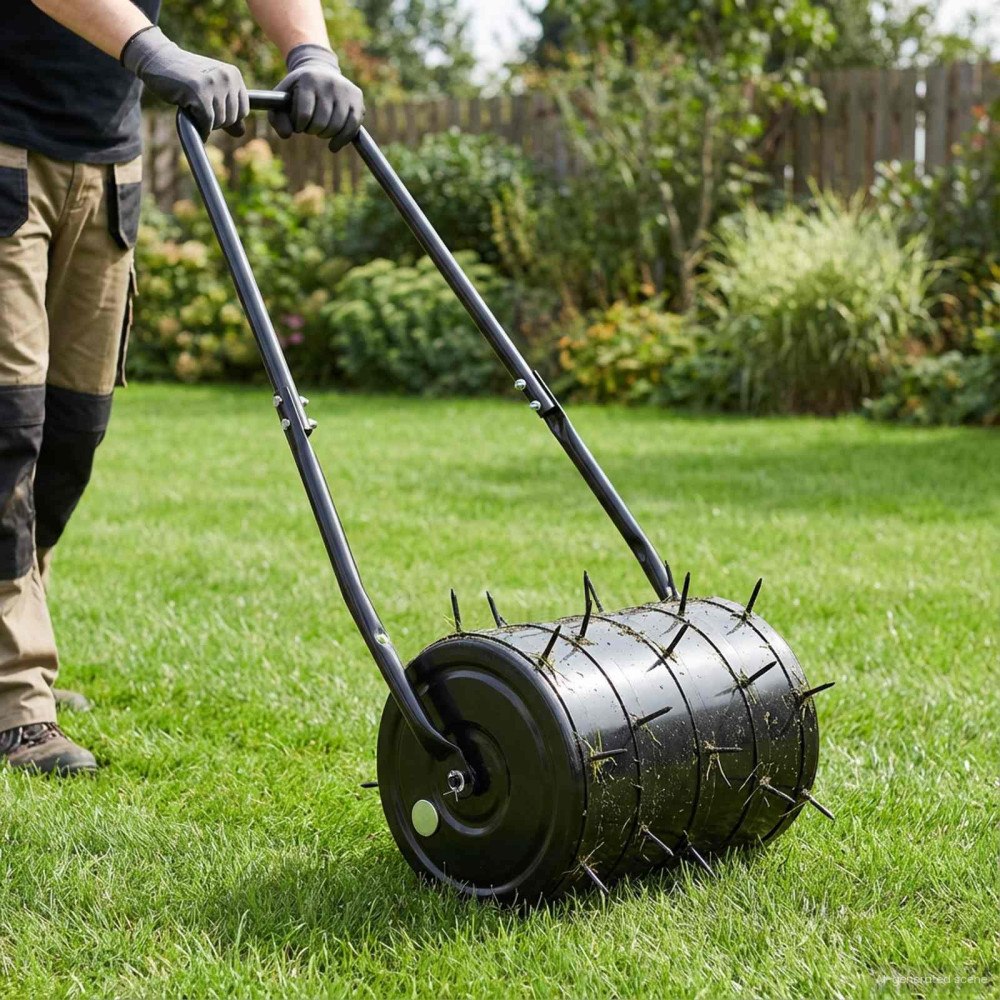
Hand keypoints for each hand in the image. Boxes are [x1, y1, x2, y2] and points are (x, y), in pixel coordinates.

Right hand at [121, 27, 248, 138]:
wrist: (157, 59)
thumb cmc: (185, 77)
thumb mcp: (211, 89)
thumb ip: (227, 109)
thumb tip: (241, 133)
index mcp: (233, 74)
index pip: (243, 111)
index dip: (228, 117)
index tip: (212, 109)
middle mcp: (226, 77)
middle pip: (232, 119)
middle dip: (216, 121)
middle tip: (199, 107)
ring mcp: (213, 83)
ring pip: (220, 122)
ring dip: (205, 122)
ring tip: (192, 105)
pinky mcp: (199, 92)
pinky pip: (207, 123)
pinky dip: (199, 127)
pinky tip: (189, 116)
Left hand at [269, 45, 363, 151]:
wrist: (320, 70)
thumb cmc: (298, 91)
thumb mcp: (282, 99)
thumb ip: (277, 119)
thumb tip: (287, 135)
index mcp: (309, 80)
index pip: (304, 115)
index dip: (300, 126)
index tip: (298, 125)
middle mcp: (329, 83)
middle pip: (321, 123)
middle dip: (313, 130)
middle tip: (310, 127)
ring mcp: (345, 90)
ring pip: (336, 127)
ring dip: (325, 135)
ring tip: (320, 131)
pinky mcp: (357, 98)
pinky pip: (352, 127)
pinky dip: (341, 141)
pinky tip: (333, 146)